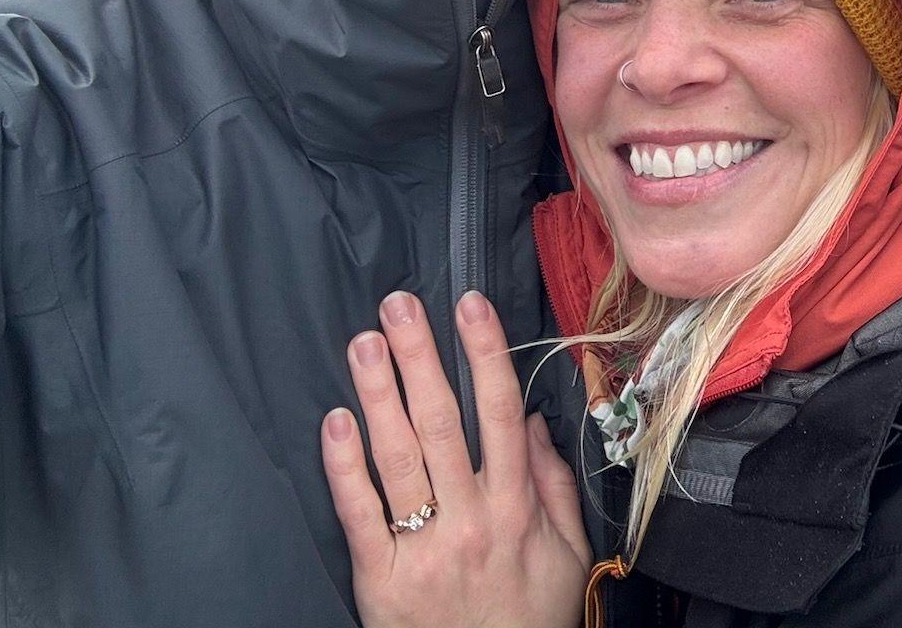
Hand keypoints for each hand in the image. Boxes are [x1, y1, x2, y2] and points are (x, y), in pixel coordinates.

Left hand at [322, 289, 591, 627]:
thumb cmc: (531, 618)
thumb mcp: (566, 551)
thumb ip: (552, 482)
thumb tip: (530, 420)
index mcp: (515, 506)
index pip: (499, 411)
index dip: (484, 353)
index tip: (469, 304)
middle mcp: (469, 520)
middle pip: (441, 422)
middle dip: (419, 356)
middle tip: (397, 305)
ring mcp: (423, 550)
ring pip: (398, 457)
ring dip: (379, 394)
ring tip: (364, 343)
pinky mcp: (381, 582)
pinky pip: (360, 515)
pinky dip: (345, 467)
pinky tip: (335, 422)